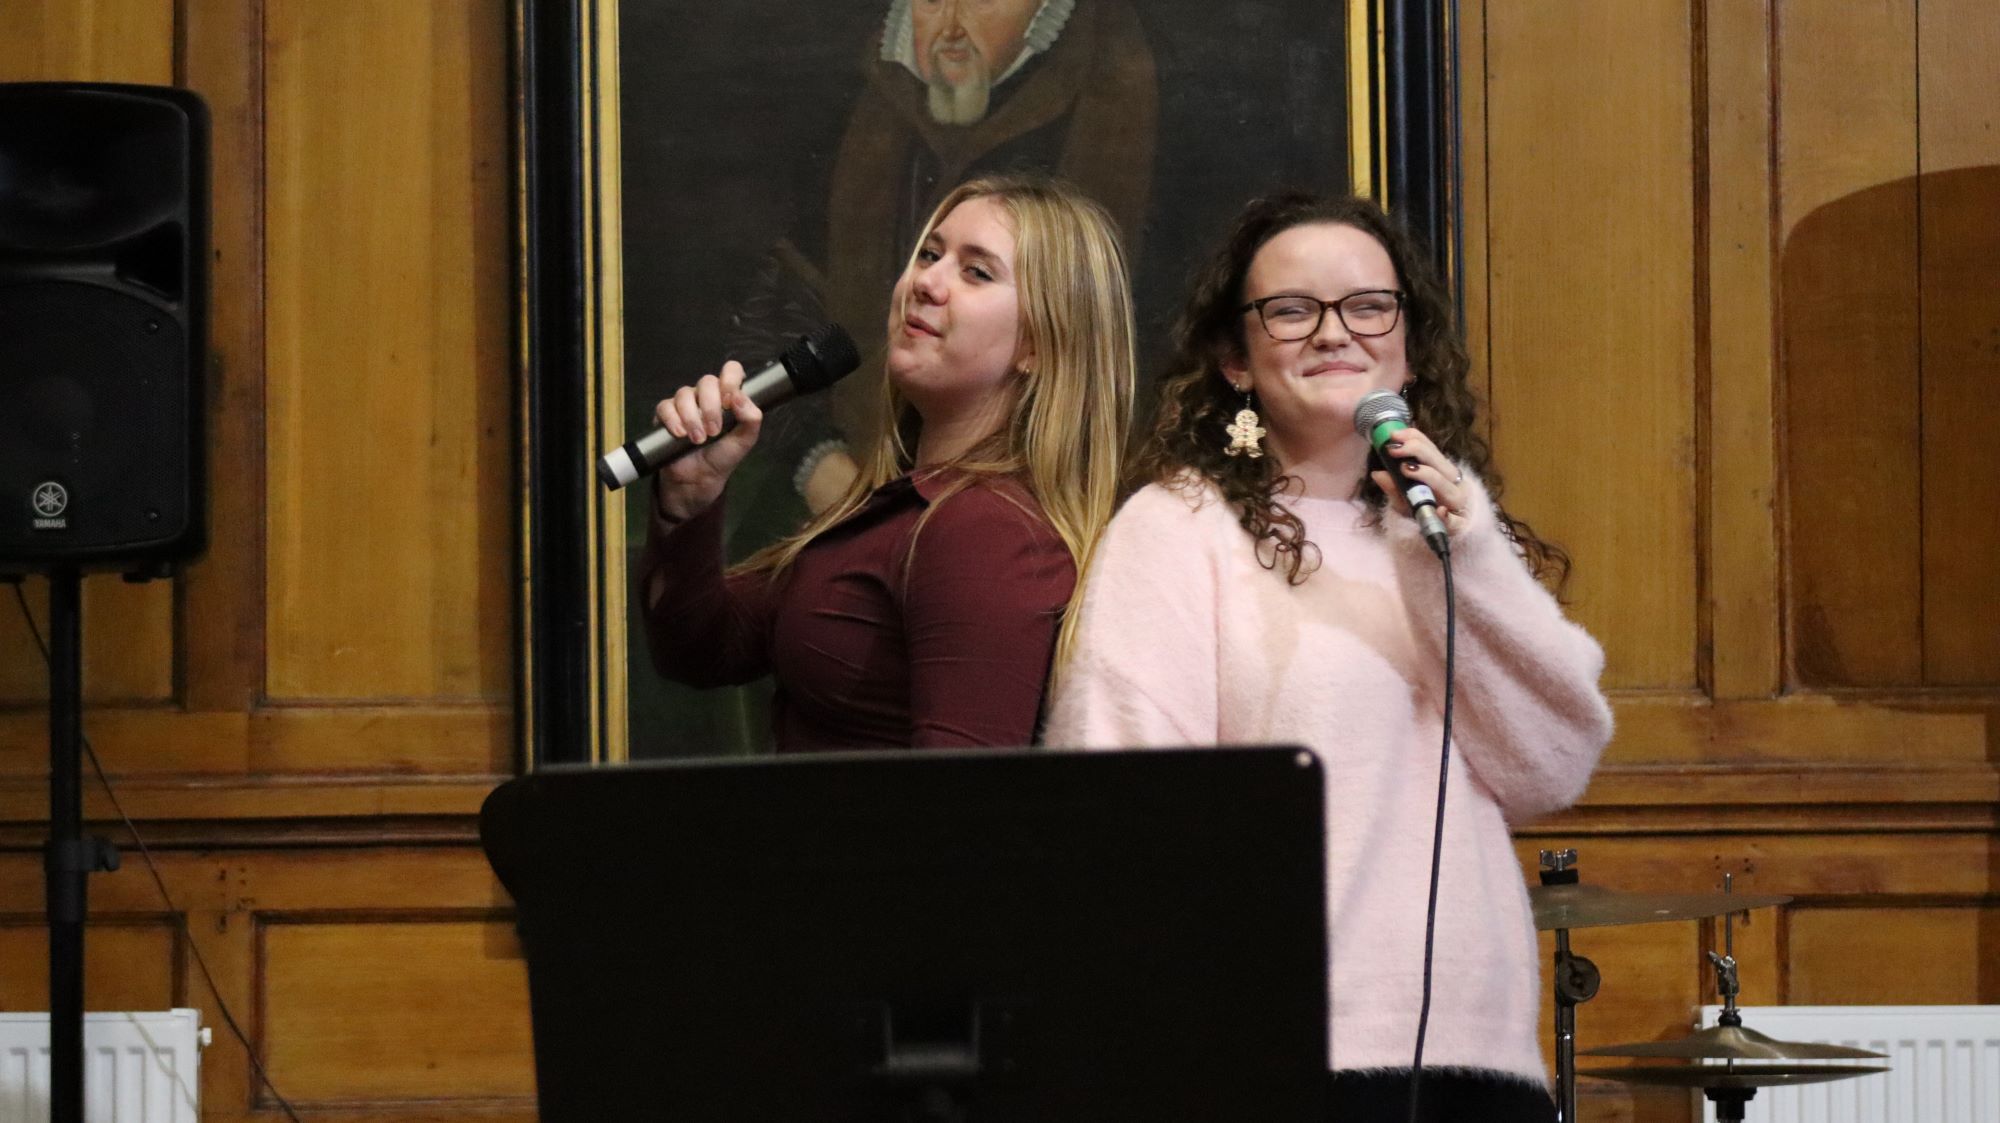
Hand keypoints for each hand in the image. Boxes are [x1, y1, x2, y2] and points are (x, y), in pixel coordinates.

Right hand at [649, 360, 763, 522]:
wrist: (699, 480)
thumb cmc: (723, 456)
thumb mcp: (745, 441)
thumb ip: (751, 419)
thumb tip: (740, 398)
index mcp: (728, 396)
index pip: (731, 371)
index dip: (730, 379)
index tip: (730, 400)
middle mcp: (706, 395)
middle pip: (706, 381)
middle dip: (711, 406)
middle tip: (714, 431)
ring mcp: (685, 403)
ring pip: (684, 393)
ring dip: (692, 417)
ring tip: (698, 439)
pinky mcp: (665, 415)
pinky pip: (665, 406)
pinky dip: (673, 420)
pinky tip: (680, 434)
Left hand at [1368, 426, 1468, 526]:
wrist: (1445, 536)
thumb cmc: (1425, 510)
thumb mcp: (1404, 498)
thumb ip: (1393, 487)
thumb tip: (1377, 473)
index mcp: (1440, 471)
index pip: (1430, 448)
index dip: (1414, 438)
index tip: (1394, 436)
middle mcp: (1451, 483)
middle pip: (1439, 462)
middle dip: (1417, 450)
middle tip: (1393, 449)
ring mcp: (1456, 503)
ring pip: (1448, 485)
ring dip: (1428, 476)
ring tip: (1407, 470)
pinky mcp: (1459, 525)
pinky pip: (1456, 520)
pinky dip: (1448, 516)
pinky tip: (1441, 511)